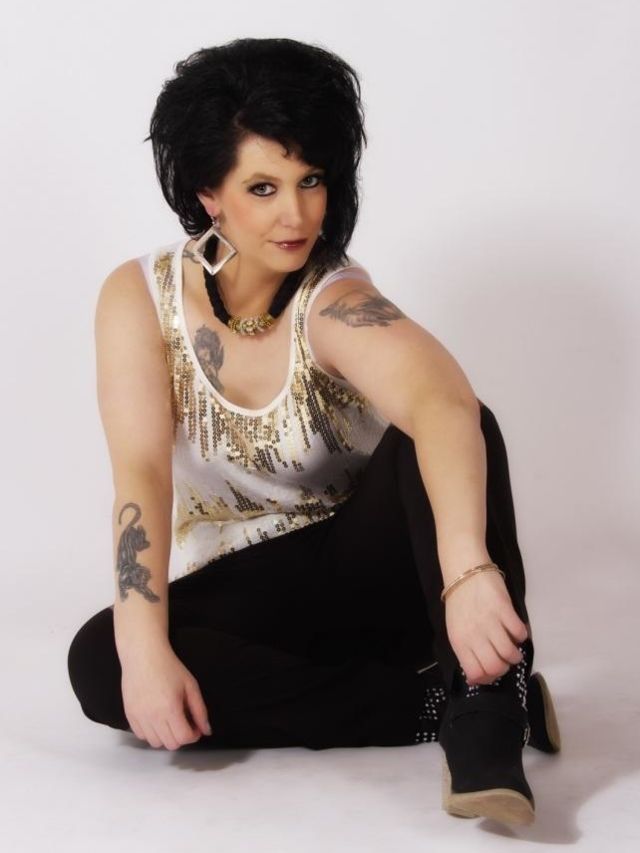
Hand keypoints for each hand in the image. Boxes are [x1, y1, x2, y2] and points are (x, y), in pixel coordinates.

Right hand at [120, 643, 211, 749]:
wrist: (143, 655)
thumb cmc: (169, 667)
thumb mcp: (191, 685)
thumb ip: (200, 710)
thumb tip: (206, 730)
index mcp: (170, 708)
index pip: (183, 738)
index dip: (193, 735)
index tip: (195, 726)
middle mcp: (152, 716)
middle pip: (170, 744)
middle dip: (181, 736)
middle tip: (184, 722)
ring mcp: (138, 717)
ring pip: (155, 743)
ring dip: (165, 736)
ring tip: (169, 720)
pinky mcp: (129, 715)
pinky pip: (141, 735)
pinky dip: (150, 733)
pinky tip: (156, 719)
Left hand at [444, 570, 528, 685]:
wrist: (463, 570)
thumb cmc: (459, 601)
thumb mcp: (456, 629)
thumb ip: (466, 652)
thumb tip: (477, 677)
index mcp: (459, 642)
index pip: (476, 673)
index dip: (488, 678)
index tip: (492, 671)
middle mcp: (474, 635)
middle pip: (496, 667)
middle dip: (505, 668)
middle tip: (505, 659)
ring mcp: (490, 622)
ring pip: (510, 654)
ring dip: (516, 655)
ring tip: (514, 648)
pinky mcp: (504, 609)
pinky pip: (519, 633)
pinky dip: (522, 636)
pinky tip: (516, 629)